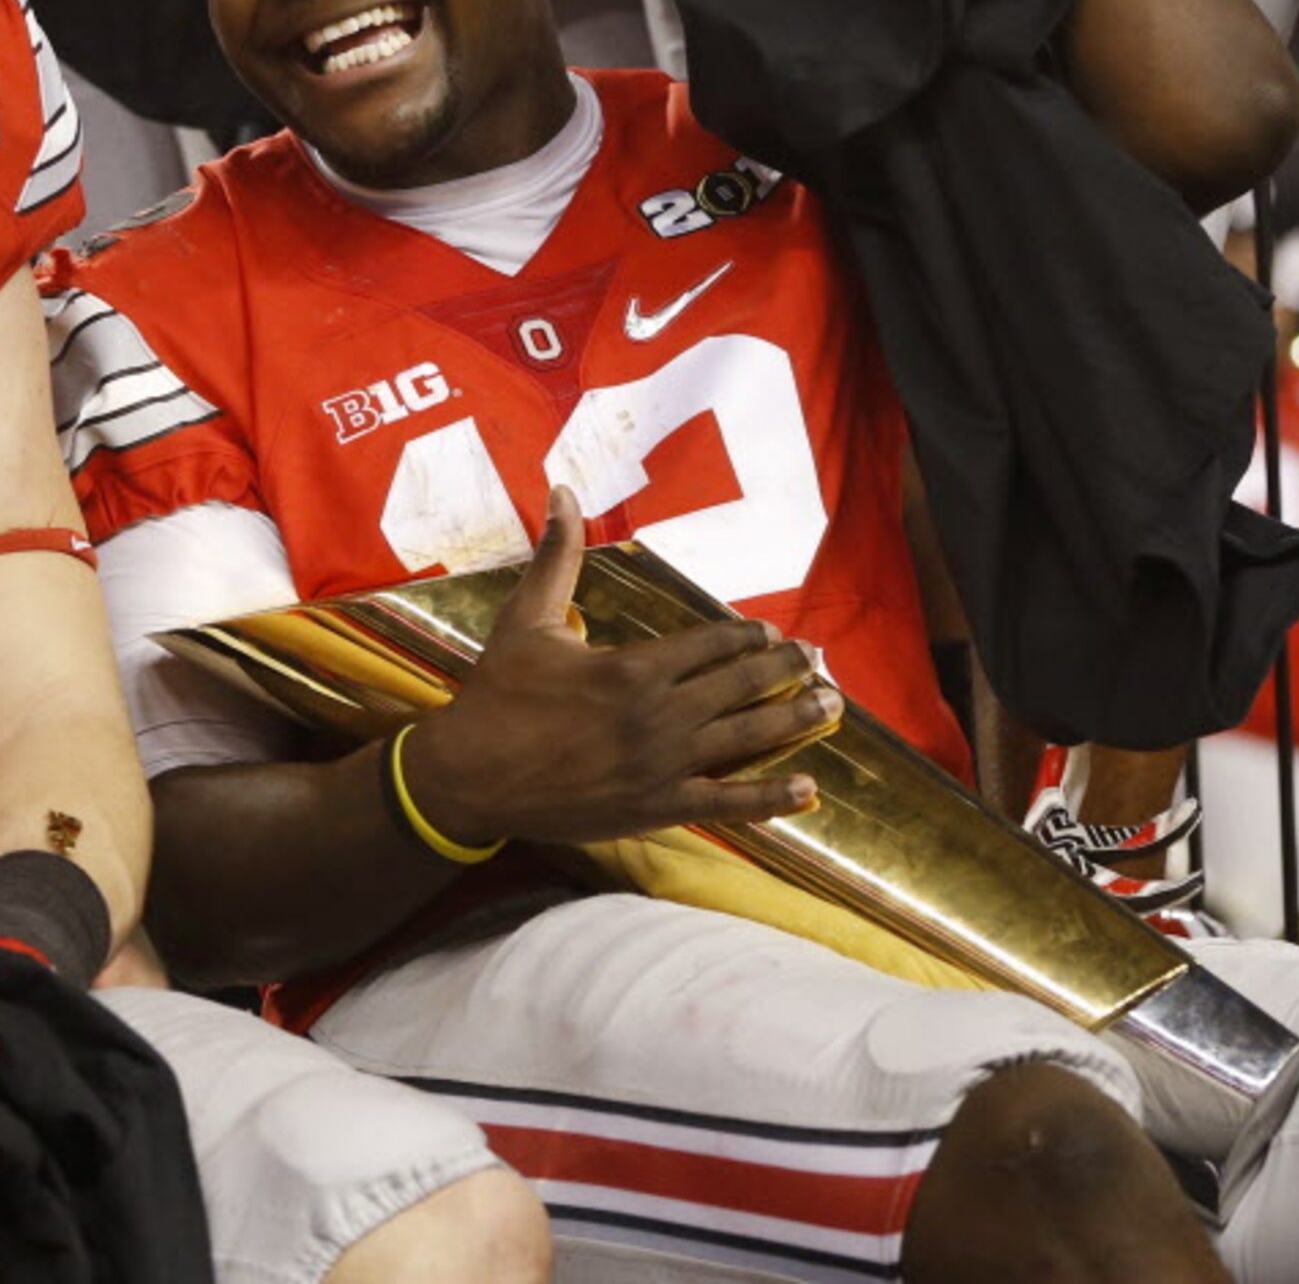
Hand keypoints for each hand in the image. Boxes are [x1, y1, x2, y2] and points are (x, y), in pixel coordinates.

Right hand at [401, 488, 835, 846]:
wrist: (468, 776)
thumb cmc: (497, 694)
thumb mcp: (527, 619)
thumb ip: (557, 556)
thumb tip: (562, 490)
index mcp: (632, 667)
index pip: (710, 644)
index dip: (746, 637)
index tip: (769, 634)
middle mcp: (658, 715)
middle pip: (739, 686)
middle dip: (783, 671)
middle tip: (817, 661)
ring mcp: (663, 766)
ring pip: (746, 739)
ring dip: (793, 721)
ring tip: (830, 707)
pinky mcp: (658, 808)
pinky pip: (727, 804)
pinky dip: (771, 798)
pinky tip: (807, 789)